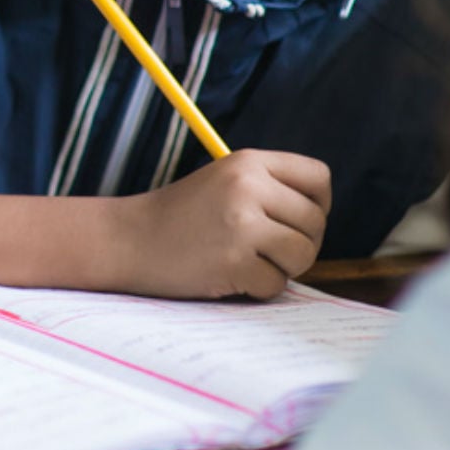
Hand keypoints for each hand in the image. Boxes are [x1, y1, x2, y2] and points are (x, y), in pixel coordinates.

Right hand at [117, 149, 331, 298]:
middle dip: (300, 243)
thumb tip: (321, 215)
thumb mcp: (223, 181)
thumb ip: (269, 188)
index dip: (316, 204)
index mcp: (247, 162)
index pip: (318, 177)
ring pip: (303, 254)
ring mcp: (240, 225)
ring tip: (248, 261)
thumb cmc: (180, 216)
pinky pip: (276, 284)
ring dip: (282, 268)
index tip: (293, 220)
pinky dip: (256, 288)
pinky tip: (228, 276)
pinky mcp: (233, 262)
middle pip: (315, 222)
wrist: (128, 239)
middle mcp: (247, 187)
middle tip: (266, 249)